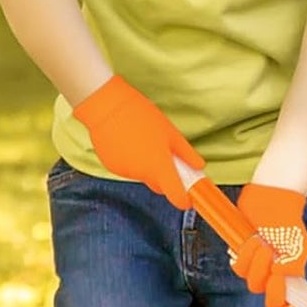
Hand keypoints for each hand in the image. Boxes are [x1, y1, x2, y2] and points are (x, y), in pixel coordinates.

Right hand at [72, 76, 202, 208]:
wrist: (107, 106)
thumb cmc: (142, 117)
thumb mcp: (171, 133)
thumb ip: (186, 154)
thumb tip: (199, 167)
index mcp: (159, 166)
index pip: (175, 196)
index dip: (184, 199)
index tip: (188, 197)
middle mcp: (141, 174)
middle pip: (159, 185)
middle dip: (165, 177)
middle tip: (166, 156)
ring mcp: (124, 171)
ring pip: (143, 176)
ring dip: (147, 167)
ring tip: (144, 142)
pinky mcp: (111, 167)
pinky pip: (128, 169)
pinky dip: (132, 162)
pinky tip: (129, 143)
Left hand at [231, 183, 306, 306]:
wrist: (271, 201)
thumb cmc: (288, 225)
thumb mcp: (297, 246)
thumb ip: (293, 267)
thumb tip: (281, 279)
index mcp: (291, 277)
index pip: (292, 306)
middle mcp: (274, 277)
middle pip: (270, 299)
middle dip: (270, 283)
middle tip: (273, 265)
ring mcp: (257, 268)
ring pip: (252, 282)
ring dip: (256, 263)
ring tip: (261, 243)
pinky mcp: (241, 257)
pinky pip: (237, 267)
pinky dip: (243, 255)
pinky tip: (250, 241)